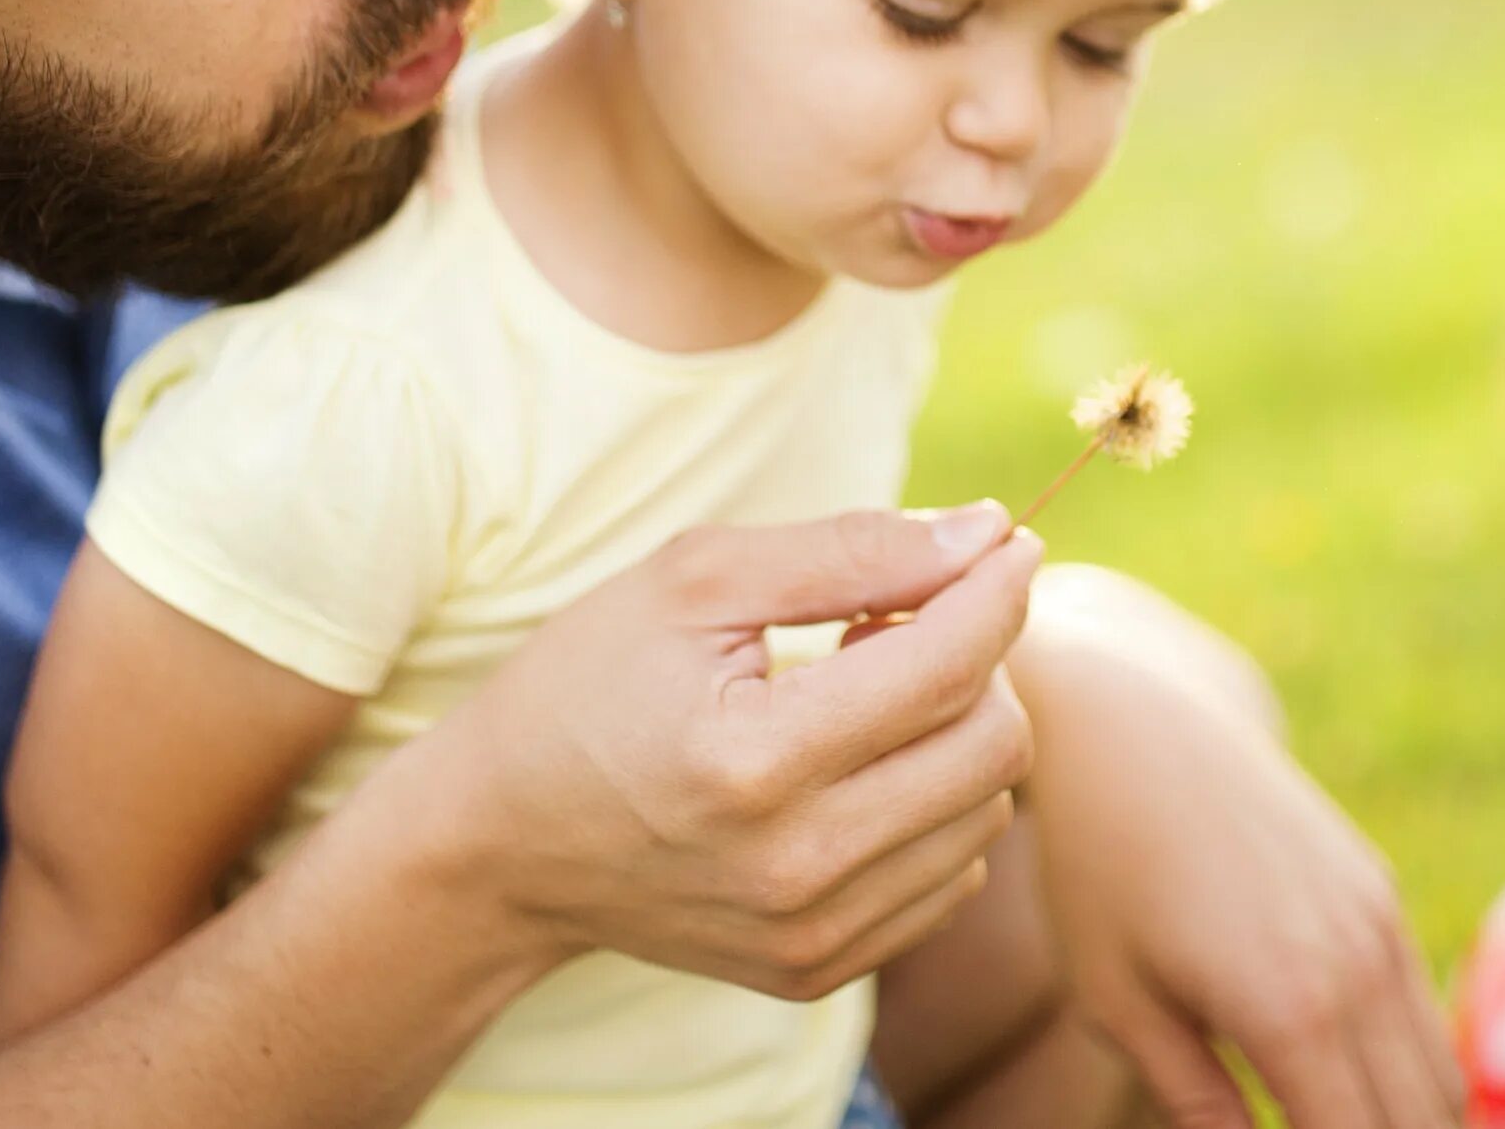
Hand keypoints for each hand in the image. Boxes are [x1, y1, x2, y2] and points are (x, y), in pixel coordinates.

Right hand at [411, 503, 1042, 1001]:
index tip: (1005, 542)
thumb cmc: (590, 684)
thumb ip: (853, 549)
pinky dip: (932, 805)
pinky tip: (852, 767)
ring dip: (955, 731)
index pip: (948, 666)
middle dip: (977, 660)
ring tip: (860, 694)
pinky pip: (952, 875)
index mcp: (755, 760)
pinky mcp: (819, 970)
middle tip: (897, 620)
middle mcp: (795, 866)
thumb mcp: (696, 580)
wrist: (499, 843)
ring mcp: (812, 934)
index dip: (995, 588)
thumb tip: (989, 533)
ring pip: (987, 810)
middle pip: (994, 745)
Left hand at [1017, 576, 1460, 1127]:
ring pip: (1440, 1081)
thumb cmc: (1098, 870)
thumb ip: (1195, 1105)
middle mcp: (1358, 968)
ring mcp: (1380, 924)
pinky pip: (1425, 1015)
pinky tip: (1364, 1102)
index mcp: (1291, 1010)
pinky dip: (1414, 1078)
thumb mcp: (1122, 1004)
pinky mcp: (1378, 894)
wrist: (1129, 720)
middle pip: (1422, 1127)